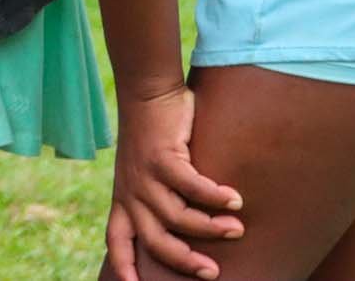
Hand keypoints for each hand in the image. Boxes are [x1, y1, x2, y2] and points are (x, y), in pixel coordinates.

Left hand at [106, 84, 243, 280]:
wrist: (147, 92)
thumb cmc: (155, 136)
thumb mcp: (148, 173)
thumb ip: (164, 198)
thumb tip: (195, 227)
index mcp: (124, 199)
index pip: (117, 240)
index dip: (125, 266)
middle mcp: (131, 192)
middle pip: (154, 240)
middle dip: (184, 261)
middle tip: (213, 273)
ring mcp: (144, 175)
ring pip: (176, 216)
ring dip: (209, 227)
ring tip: (237, 229)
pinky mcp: (160, 156)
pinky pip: (190, 185)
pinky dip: (214, 196)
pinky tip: (235, 200)